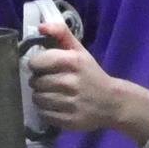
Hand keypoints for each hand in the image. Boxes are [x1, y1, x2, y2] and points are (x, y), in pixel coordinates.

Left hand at [26, 20, 148, 136]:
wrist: (112, 102)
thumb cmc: (92, 74)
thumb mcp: (80, 51)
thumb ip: (61, 34)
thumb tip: (40, 26)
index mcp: (73, 62)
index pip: (37, 62)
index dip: (35, 64)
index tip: (41, 66)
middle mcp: (71, 82)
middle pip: (35, 82)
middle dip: (38, 81)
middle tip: (48, 82)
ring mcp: (70, 103)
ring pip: (38, 99)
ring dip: (40, 96)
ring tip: (51, 94)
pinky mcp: (69, 121)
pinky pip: (44, 115)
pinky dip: (46, 111)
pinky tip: (56, 106)